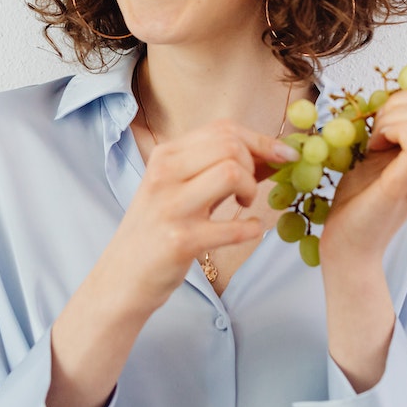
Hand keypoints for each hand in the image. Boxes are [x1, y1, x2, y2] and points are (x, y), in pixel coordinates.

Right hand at [98, 120, 294, 312]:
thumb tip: (270, 153)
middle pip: (230, 146)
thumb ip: (215, 167)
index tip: (284, 155)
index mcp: (165, 156)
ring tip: (244, 204)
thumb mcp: (177, 188)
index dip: (261, 139)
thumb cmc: (157, 229)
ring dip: (250, 189)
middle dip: (254, 164)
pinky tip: (250, 230)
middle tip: (248, 189)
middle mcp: (164, 175)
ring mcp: (171, 208)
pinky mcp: (180, 241)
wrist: (122, 277)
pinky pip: (232, 227)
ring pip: (230, 173)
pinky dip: (251, 228)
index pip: (222, 129)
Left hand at [323, 80, 406, 264]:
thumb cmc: (360, 198)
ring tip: (374, 143)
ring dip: (390, 117)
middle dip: (399, 101)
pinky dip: (390, 130)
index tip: (383, 118)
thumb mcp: (381, 146)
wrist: (348, 247)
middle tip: (377, 131)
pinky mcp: (406, 183)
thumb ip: (400, 116)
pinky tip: (375, 147)